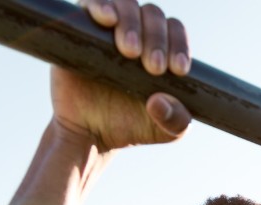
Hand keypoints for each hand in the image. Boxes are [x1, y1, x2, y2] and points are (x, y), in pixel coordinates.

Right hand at [50, 0, 192, 150]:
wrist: (90, 135)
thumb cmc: (132, 127)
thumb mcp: (165, 131)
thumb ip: (177, 121)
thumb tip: (160, 101)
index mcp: (161, 50)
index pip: (175, 32)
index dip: (180, 45)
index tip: (178, 70)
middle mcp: (137, 34)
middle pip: (154, 15)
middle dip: (157, 39)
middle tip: (153, 68)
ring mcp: (107, 29)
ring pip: (127, 4)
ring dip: (132, 22)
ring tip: (130, 51)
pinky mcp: (79, 28)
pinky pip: (90, 2)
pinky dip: (100, 4)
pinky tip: (107, 18)